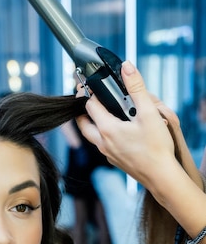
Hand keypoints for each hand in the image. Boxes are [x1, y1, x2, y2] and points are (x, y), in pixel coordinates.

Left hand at [76, 61, 176, 185]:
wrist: (161, 176)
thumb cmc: (156, 147)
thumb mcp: (148, 112)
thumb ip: (136, 88)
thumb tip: (126, 67)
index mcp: (108, 130)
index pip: (90, 106)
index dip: (88, 92)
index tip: (88, 83)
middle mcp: (103, 143)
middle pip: (84, 124)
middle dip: (83, 110)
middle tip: (86, 98)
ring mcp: (108, 154)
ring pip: (92, 136)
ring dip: (92, 123)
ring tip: (101, 112)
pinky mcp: (115, 160)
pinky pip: (103, 145)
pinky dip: (103, 134)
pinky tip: (116, 130)